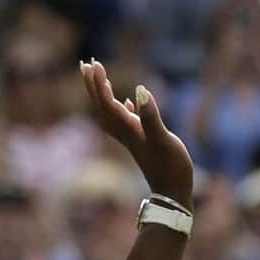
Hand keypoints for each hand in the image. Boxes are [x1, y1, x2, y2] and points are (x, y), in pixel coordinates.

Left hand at [80, 61, 192, 208]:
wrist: (173, 195)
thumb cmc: (171, 168)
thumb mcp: (163, 140)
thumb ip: (150, 116)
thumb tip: (140, 90)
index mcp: (128, 130)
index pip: (107, 103)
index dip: (99, 84)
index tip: (95, 64)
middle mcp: (127, 134)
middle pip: (102, 108)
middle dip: (94, 86)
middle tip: (86, 65)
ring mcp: (134, 140)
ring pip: (111, 115)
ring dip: (104, 96)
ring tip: (101, 79)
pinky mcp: (143, 144)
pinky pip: (127, 123)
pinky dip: (123, 110)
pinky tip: (126, 102)